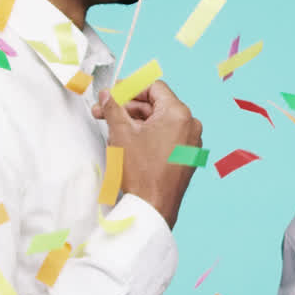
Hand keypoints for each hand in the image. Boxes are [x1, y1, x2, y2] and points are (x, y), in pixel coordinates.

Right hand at [97, 82, 202, 228]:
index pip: (154, 88)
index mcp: (178, 114)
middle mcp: (190, 124)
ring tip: (113, 129)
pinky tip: (128, 141)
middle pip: (156, 104)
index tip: (113, 94)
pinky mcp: (187, 155)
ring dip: (135, 121)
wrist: (154, 206)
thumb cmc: (142, 172)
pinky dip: (148, 134)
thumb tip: (107, 95)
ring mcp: (191, 141)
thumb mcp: (121, 133)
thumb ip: (113, 108)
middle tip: (104, 111)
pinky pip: (167, 136)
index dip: (130, 88)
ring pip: (160, 121)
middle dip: (128, 107)